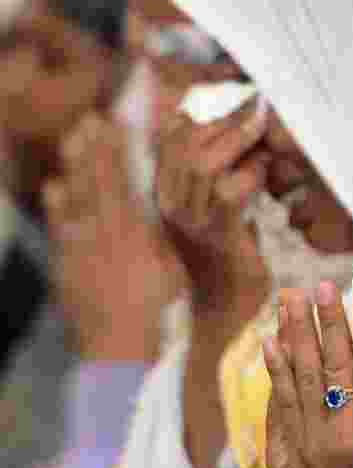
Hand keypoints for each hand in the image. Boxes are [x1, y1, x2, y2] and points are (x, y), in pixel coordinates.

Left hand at [43, 114, 185, 360]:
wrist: (119, 348)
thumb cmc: (158, 312)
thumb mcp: (172, 269)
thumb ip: (167, 236)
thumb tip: (180, 208)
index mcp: (134, 231)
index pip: (123, 181)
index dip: (117, 151)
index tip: (115, 124)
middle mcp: (104, 233)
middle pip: (97, 183)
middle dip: (93, 149)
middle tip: (89, 119)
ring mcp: (81, 248)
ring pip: (76, 199)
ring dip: (75, 168)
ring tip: (72, 139)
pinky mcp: (67, 266)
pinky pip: (60, 227)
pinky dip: (58, 206)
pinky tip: (55, 186)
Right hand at [155, 97, 269, 309]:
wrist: (227, 307)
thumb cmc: (230, 251)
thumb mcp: (218, 204)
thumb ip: (220, 169)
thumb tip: (242, 126)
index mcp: (164, 189)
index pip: (170, 134)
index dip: (200, 106)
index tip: (232, 91)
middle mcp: (168, 202)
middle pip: (183, 143)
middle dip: (222, 117)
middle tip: (256, 105)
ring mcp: (188, 221)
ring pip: (202, 163)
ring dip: (237, 140)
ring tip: (262, 131)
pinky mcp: (216, 236)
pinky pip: (228, 193)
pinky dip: (250, 173)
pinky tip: (266, 169)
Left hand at [263, 283, 352, 467]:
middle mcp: (339, 434)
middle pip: (331, 367)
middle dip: (325, 322)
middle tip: (319, 286)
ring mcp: (306, 444)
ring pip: (297, 379)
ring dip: (292, 334)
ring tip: (288, 300)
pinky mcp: (283, 454)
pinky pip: (277, 406)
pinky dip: (274, 373)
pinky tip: (271, 343)